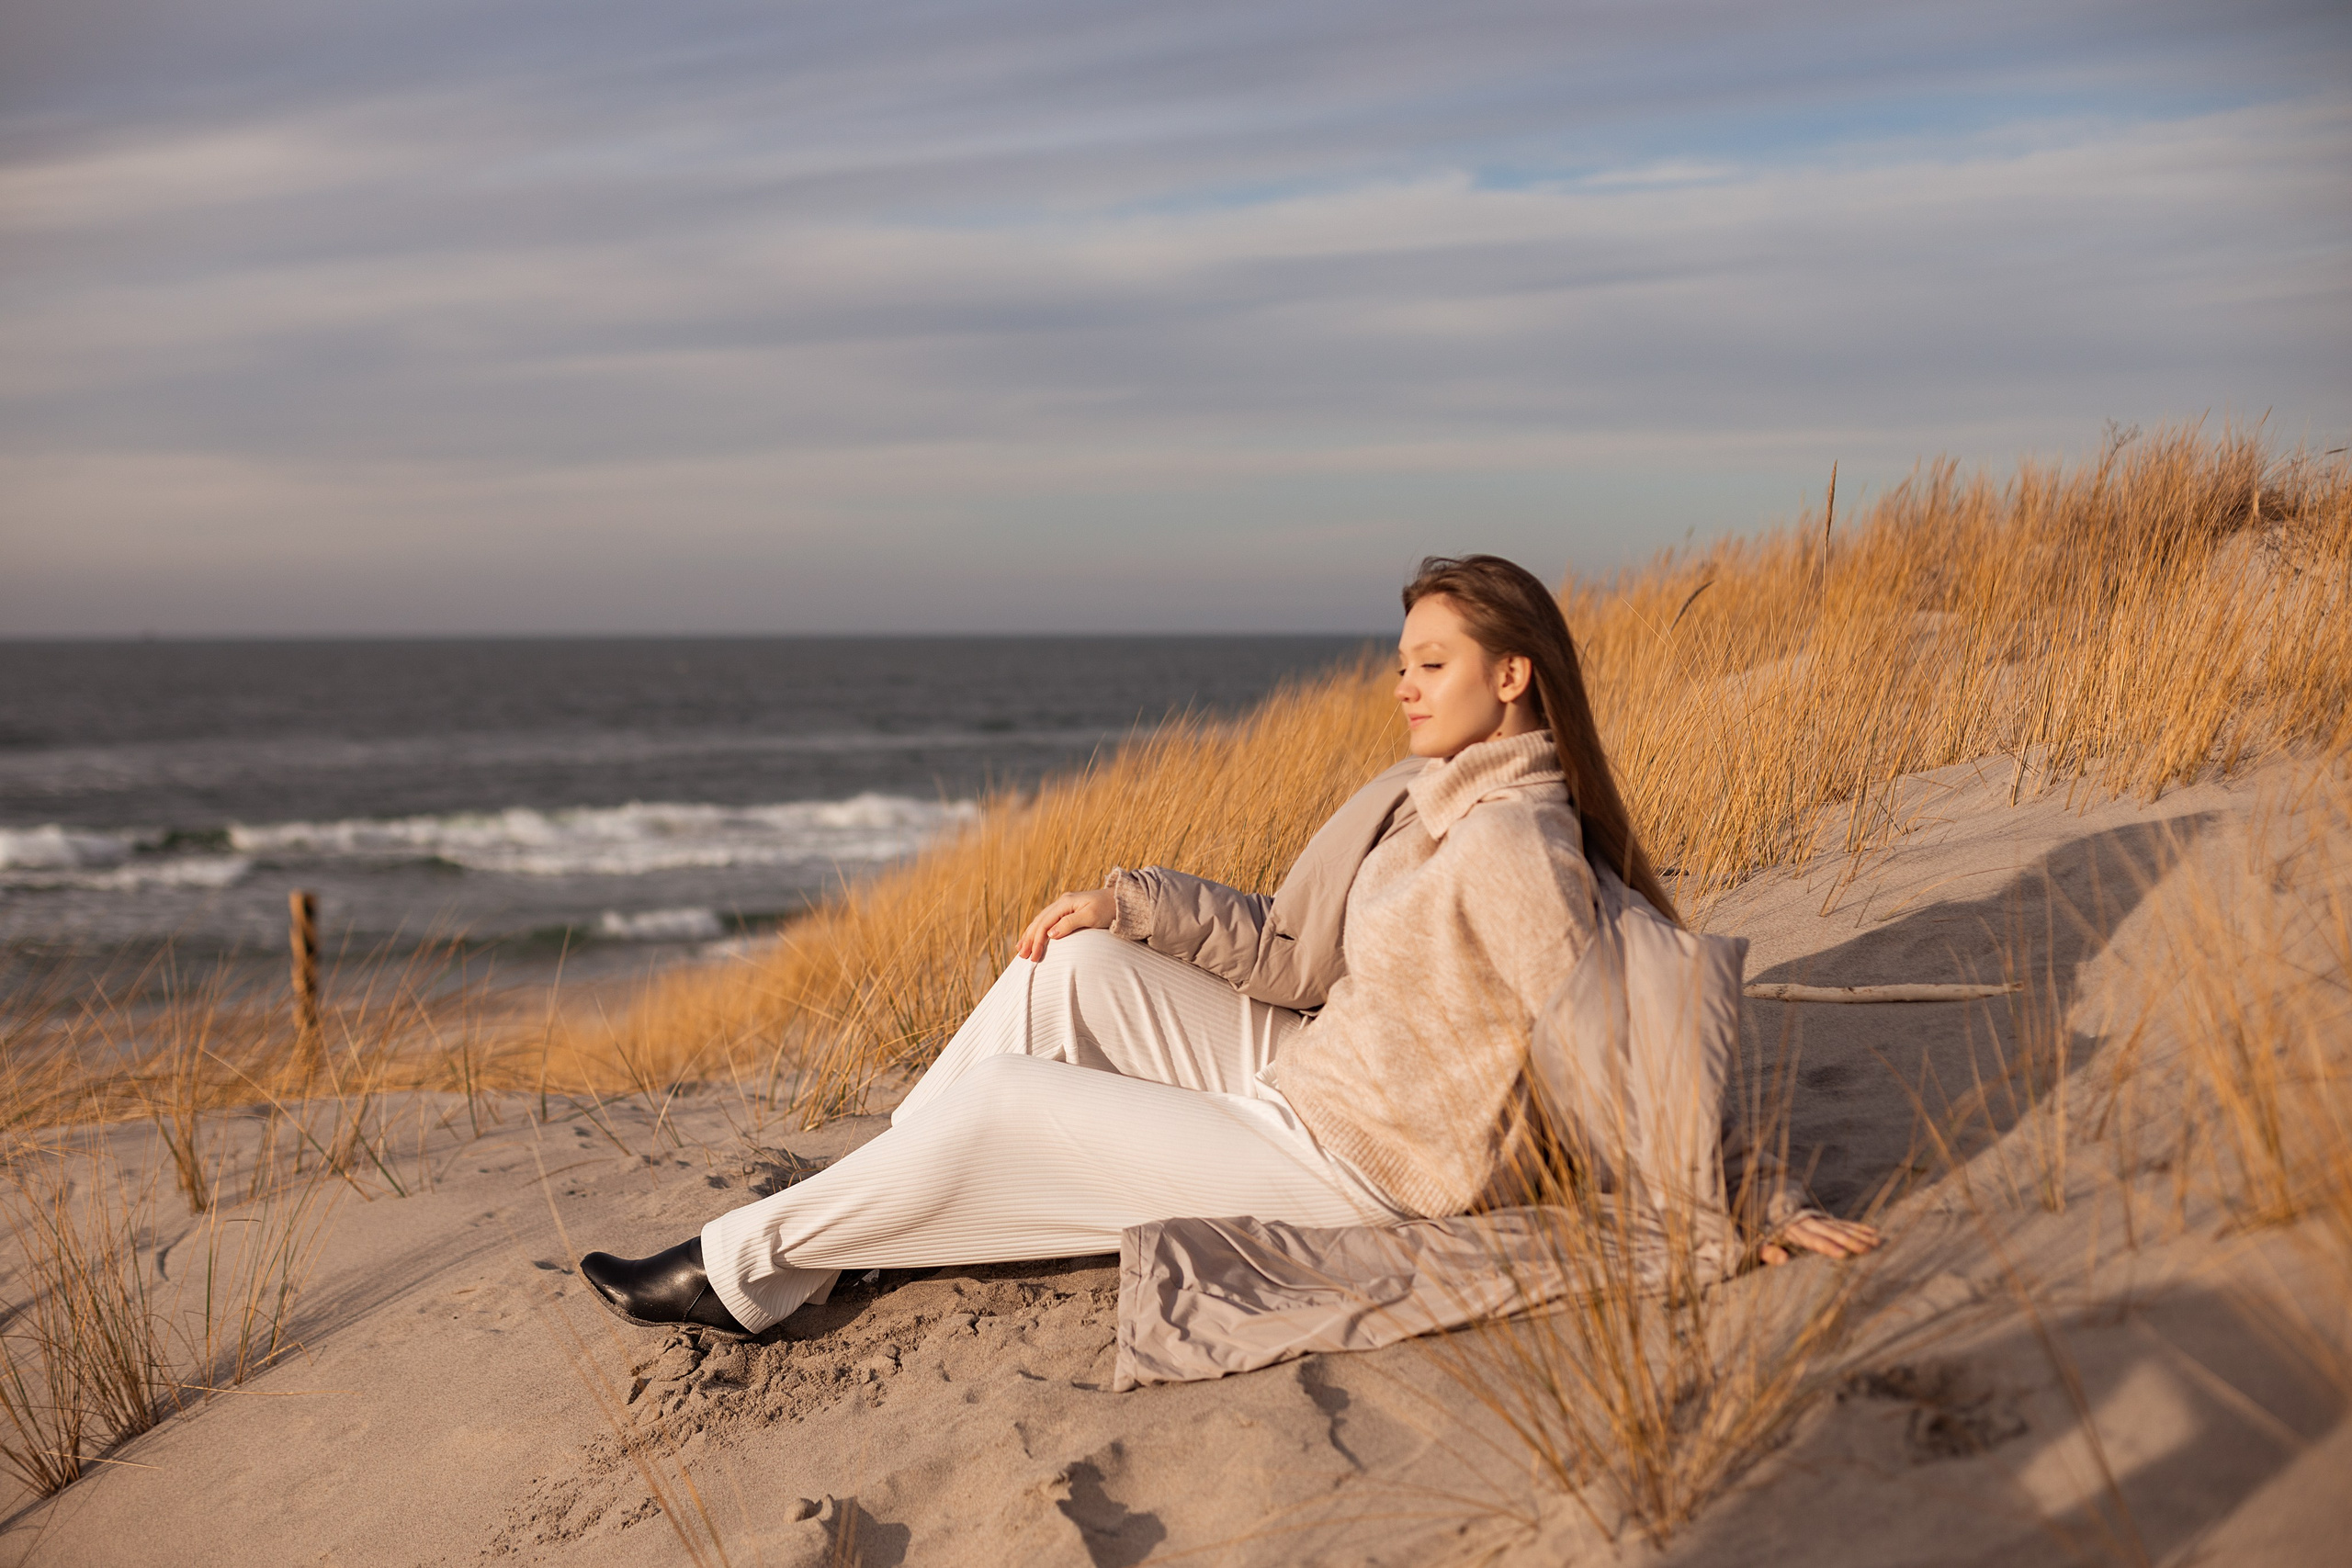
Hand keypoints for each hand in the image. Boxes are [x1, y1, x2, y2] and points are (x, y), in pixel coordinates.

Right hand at [1015, 888, 1115, 960]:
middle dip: (1029, 939)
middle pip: (1039, 921)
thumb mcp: (1091, 917)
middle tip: (1021, 956)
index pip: (1045, 923)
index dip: (1036, 941)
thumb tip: (1050, 934)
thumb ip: (1070, 924)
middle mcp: (1062, 902)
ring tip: (1021, 949)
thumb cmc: (1109, 909)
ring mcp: (1064, 906)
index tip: (1033, 957)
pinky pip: (1048, 921)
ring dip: (1030, 935)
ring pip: (1041, 921)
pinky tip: (1034, 938)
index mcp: (1065, 903)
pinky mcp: (1068, 911)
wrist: (1122, 900)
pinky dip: (1038, 931)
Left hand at [1759, 1214, 1880, 1266]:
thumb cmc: (1763, 1228)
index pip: (1811, 1239)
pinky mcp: (1823, 1217)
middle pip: (1830, 1232)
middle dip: (1848, 1241)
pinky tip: (1873, 1232)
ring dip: (1858, 1234)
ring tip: (1876, 1242)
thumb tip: (1782, 1260)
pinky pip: (1842, 1222)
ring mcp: (1817, 1218)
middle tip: (1866, 1249)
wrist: (1767, 1198)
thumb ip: (1768, 1251)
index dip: (1826, 1245)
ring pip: (1840, 1226)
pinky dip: (1857, 1227)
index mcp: (1791, 1228)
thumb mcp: (1759, 1240)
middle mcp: (1807, 1221)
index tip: (1841, 1253)